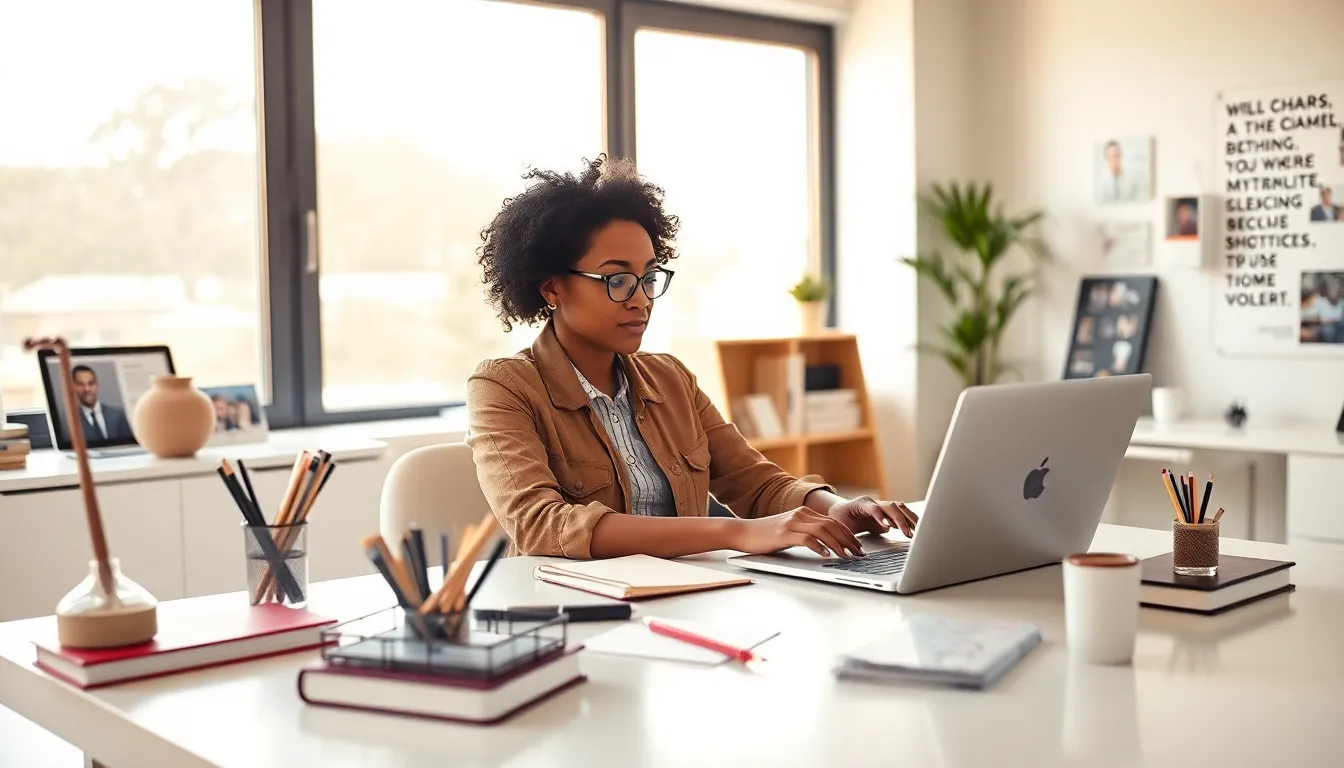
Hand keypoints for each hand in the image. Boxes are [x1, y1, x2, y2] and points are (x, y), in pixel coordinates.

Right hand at [729, 508, 864, 558]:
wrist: (743, 532)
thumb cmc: (766, 535)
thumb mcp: (790, 531)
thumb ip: (806, 533)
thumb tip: (826, 545)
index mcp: (804, 512)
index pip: (833, 521)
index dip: (848, 533)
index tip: (858, 545)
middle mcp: (800, 514)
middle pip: (832, 525)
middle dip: (848, 540)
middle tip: (858, 553)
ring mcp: (792, 523)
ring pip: (823, 531)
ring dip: (838, 544)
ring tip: (847, 555)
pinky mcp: (784, 533)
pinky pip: (807, 539)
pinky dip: (819, 547)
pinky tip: (826, 555)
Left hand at [828, 496, 918, 537]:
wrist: (843, 511)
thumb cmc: (841, 518)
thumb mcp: (840, 525)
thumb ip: (848, 535)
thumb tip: (855, 551)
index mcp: (862, 503)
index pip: (873, 508)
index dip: (880, 516)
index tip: (887, 526)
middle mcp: (875, 502)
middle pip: (891, 507)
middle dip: (900, 520)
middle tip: (908, 533)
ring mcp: (883, 506)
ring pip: (900, 508)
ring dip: (910, 519)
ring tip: (918, 531)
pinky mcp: (890, 513)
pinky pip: (903, 513)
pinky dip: (911, 520)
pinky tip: (918, 529)